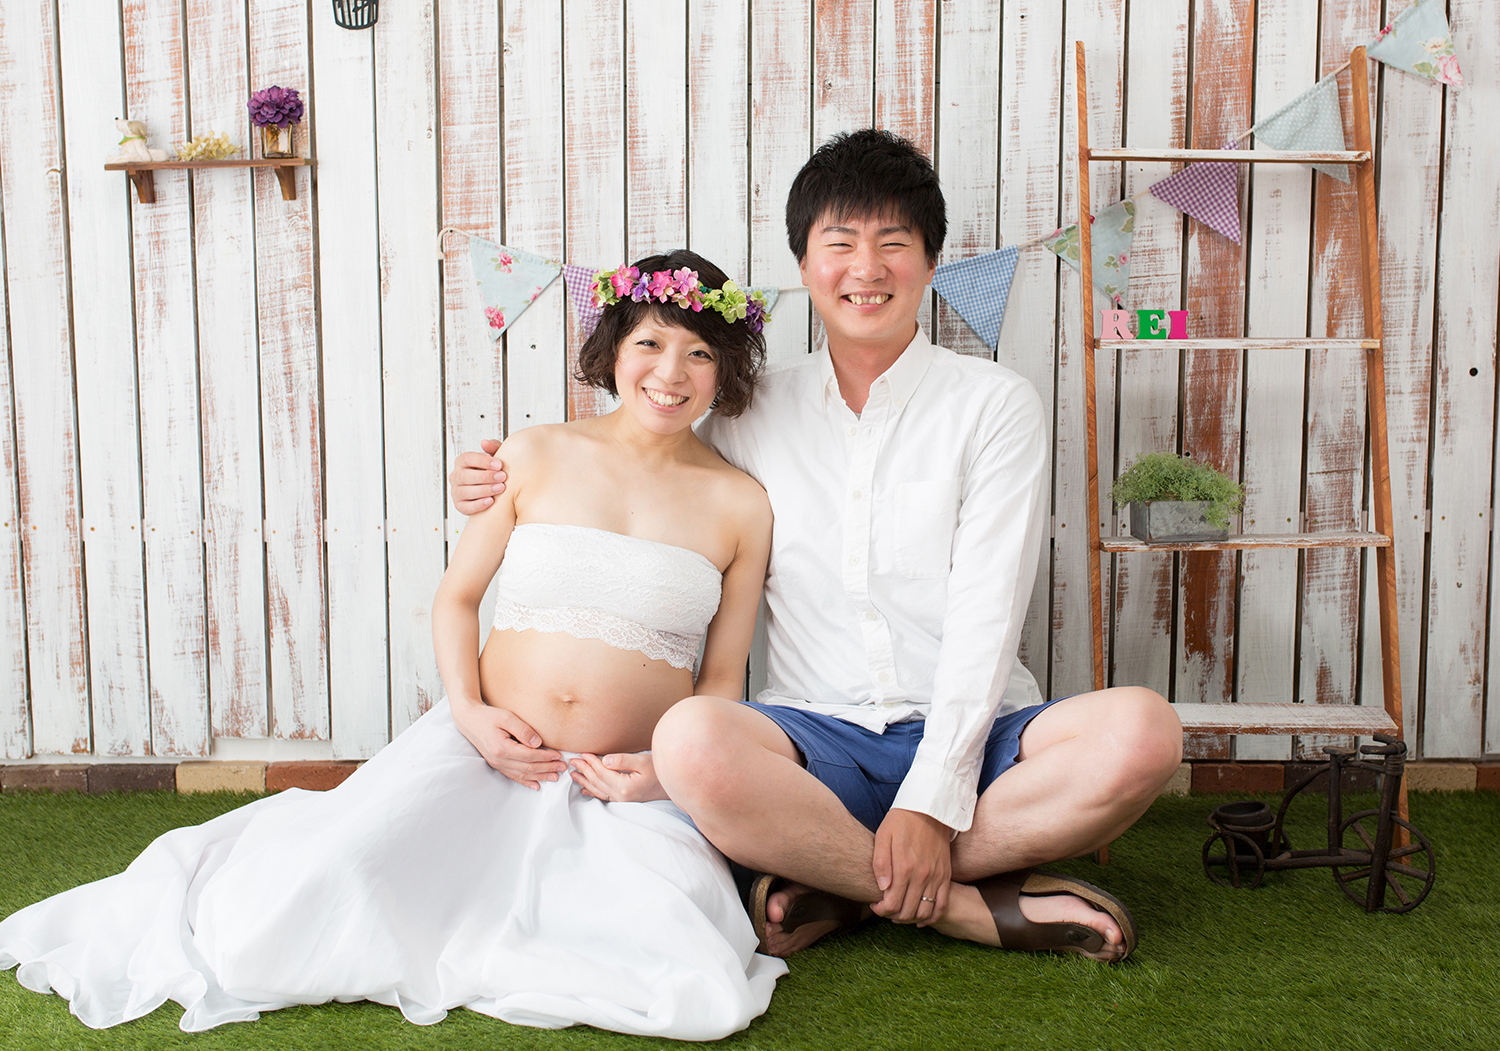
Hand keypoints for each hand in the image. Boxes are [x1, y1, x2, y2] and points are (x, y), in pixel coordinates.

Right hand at [449, 438, 504, 514]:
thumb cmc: (496, 470)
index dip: (482, 461)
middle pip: (465, 476)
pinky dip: (478, 505)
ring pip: (465, 491)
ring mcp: (456, 492)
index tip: (499, 464)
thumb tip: (484, 443)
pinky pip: (466, 507)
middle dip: (485, 476)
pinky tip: (491, 501)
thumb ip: (493, 448)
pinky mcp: (460, 506)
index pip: (467, 458)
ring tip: (500, 488)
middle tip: (502, 477)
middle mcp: (456, 476)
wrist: (499, 490)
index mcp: (462, 462)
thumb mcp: (496, 457)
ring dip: (484, 490)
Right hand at [450, 698, 565, 788]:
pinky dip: (526, 781)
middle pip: (528, 767)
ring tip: (555, 777)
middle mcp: (499, 759)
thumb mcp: (506, 717)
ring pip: (522, 774)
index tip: (559, 756)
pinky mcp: (496, 764)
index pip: (530, 756)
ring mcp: (497, 764)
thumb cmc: (488, 716)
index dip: (546, 757)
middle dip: (547, 768)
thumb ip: (523, 730)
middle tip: (563, 768)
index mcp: (502, 748)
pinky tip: (536, 785)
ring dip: (540, 776)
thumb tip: (538, 743)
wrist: (469, 720)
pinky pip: (513, 776)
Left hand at [568, 752, 665, 802]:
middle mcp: (621, 795)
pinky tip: (585, 790)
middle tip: (572, 761)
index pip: (602, 771)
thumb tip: (604, 760)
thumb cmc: (660, 770)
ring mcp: (622, 799)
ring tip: (574, 774)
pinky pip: (604, 796)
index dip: (591, 761)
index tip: (582, 753)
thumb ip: (622, 760)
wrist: (673, 784)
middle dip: (584, 770)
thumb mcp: (643, 761)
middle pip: (597, 780)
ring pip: (598, 789)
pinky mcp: (625, 800)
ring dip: (585, 781)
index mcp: (624, 785)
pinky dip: (593, 792)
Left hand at [871, 808, 951, 925]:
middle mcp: (922, 876)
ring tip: (900, 913)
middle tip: (886, 909)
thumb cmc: (901, 821)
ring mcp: (936, 877)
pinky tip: (921, 919)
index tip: (875, 904)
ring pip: (925, 912)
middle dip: (893, 916)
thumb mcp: (883, 836)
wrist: (929, 809)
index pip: (892, 905)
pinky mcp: (946, 875)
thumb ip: (880, 863)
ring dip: (911, 919)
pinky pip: (942, 904)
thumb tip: (882, 888)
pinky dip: (932, 917)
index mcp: (904, 868)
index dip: (881, 910)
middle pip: (907, 912)